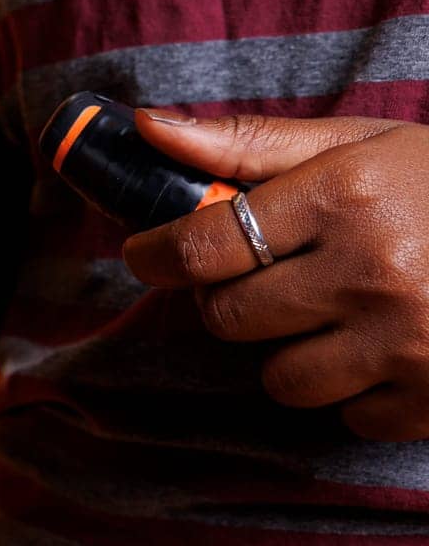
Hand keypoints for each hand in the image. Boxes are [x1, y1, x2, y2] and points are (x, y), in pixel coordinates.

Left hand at [123, 111, 428, 439]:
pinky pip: (348, 416)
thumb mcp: (360, 145)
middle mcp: (372, 271)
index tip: (146, 254)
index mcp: (345, 197)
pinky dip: (357, 390)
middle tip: (273, 275)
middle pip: (230, 317)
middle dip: (235, 297)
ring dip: (294, 351)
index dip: (157, 253)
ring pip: (282, 379)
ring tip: (340, 312)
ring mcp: (407, 343)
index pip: (203, 243)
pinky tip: (391, 347)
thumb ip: (248, 144)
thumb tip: (144, 129)